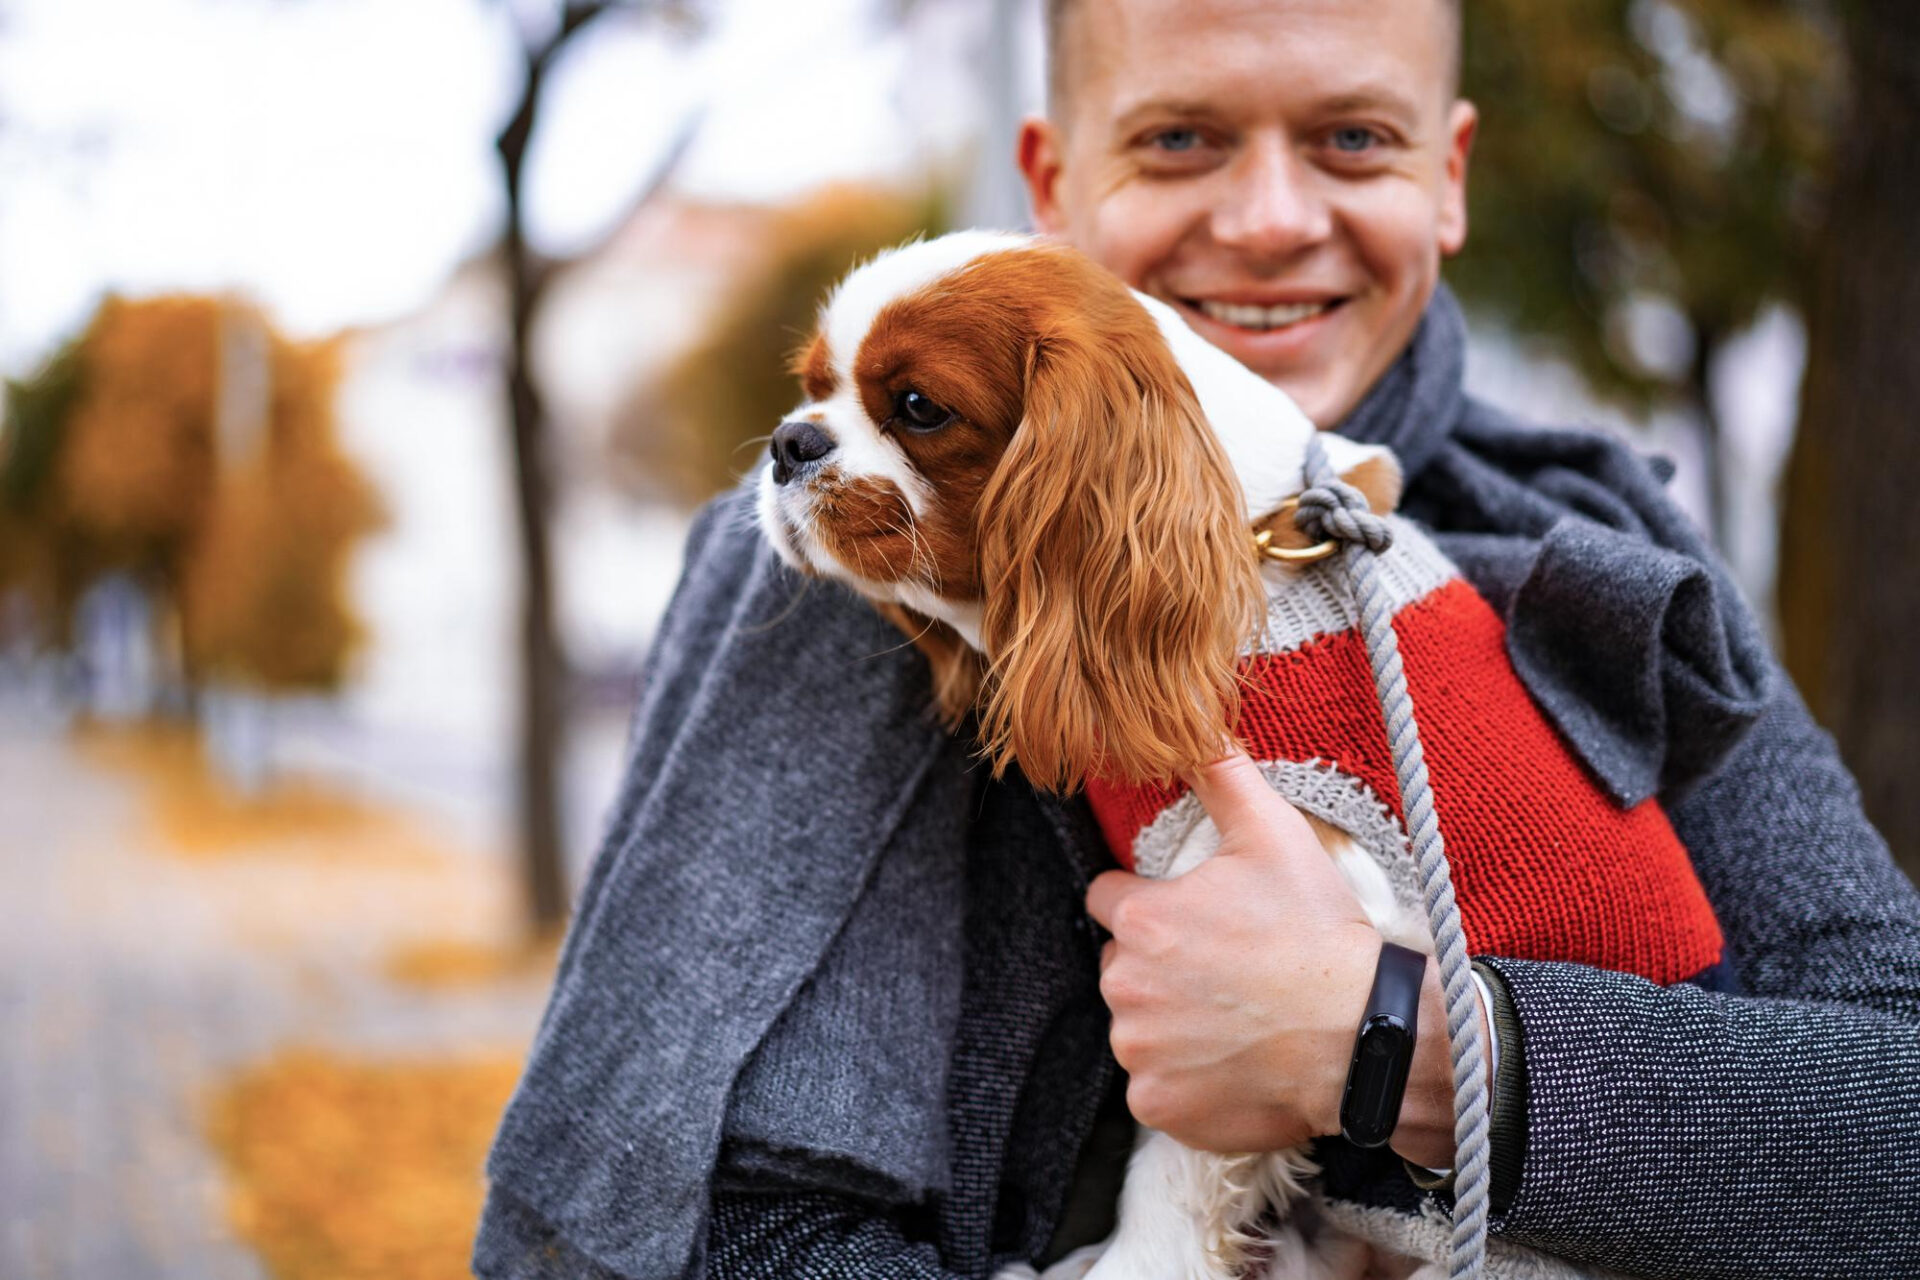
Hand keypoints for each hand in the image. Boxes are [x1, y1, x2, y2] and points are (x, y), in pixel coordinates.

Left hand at [1085, 747, 1467, 1165]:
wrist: (1365, 1035)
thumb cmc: (1318, 935)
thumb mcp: (1275, 837)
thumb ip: (1222, 777)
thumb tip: (1194, 725)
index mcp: (1143, 921)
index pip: (1109, 900)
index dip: (1147, 903)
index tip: (1189, 916)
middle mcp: (1126, 988)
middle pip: (1122, 966)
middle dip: (1158, 965)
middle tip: (1223, 969)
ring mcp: (1140, 1052)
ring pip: (1137, 1027)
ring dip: (1170, 1022)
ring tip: (1234, 1016)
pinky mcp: (1159, 1105)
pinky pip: (1155, 1086)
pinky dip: (1184, 1079)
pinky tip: (1232, 1060)